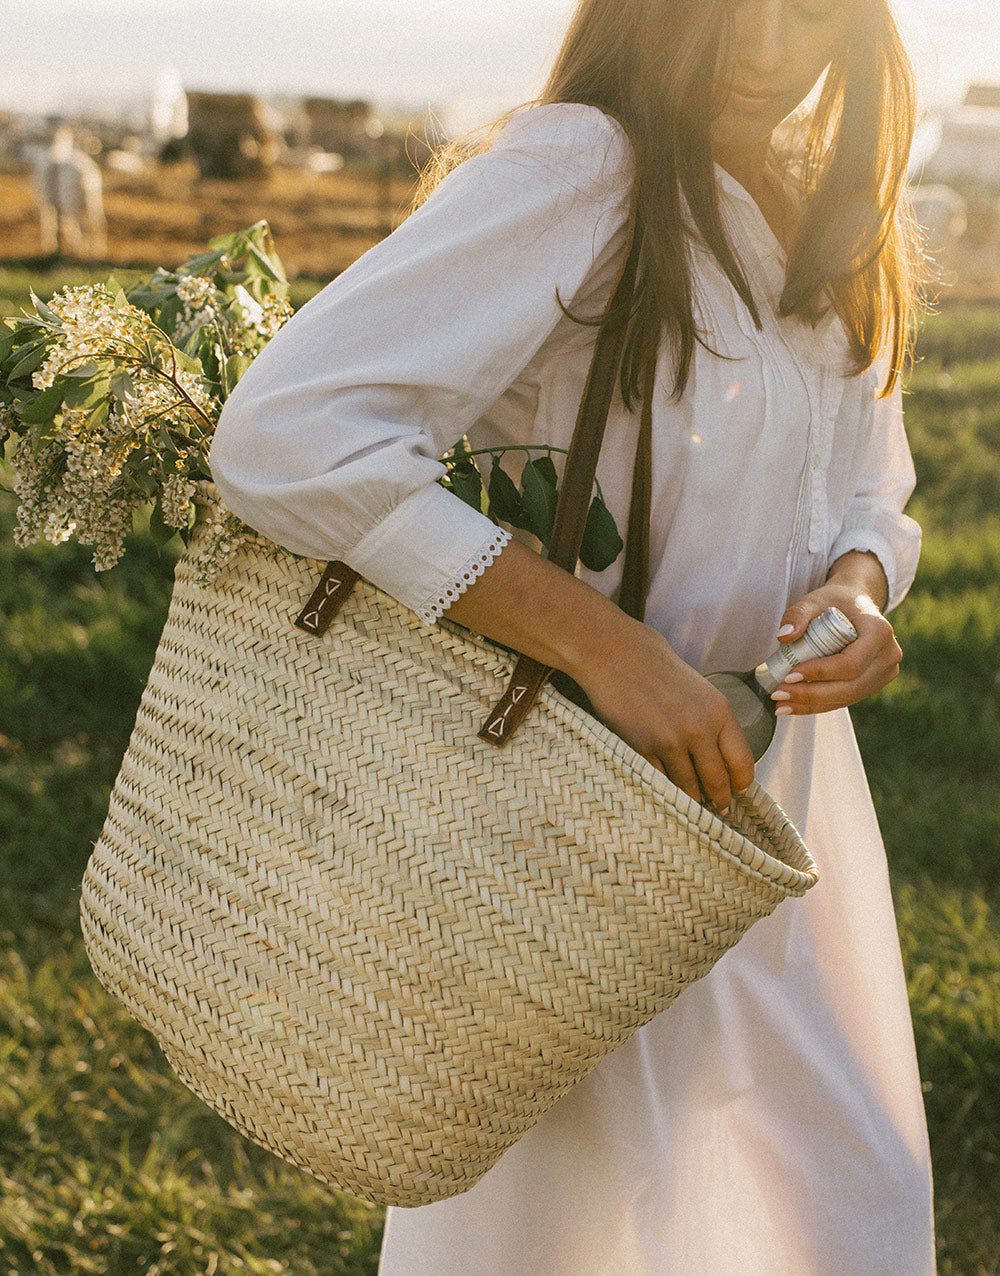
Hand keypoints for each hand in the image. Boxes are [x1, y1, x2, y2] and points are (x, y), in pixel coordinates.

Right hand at [571, 621, 755, 814]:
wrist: (614, 653)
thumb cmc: (656, 666)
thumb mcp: (699, 689)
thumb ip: (712, 721)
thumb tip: (720, 757)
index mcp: (719, 712)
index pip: (743, 762)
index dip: (741, 783)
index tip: (737, 790)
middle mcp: (698, 729)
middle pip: (717, 782)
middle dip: (718, 800)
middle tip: (717, 808)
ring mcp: (669, 742)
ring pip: (688, 789)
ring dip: (691, 801)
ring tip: (692, 806)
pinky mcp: (641, 749)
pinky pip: (659, 782)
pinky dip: (664, 790)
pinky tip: (666, 793)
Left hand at [770, 576, 901, 716]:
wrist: (855, 604)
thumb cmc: (835, 601)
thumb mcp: (815, 599)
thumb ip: (797, 613)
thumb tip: (783, 636)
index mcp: (879, 631)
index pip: (850, 663)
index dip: (820, 673)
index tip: (789, 675)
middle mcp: (888, 655)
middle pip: (850, 686)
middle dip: (811, 694)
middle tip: (779, 695)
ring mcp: (885, 673)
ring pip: (848, 697)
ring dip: (812, 704)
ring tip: (780, 705)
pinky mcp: (874, 684)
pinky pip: (846, 699)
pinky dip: (819, 705)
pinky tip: (793, 706)